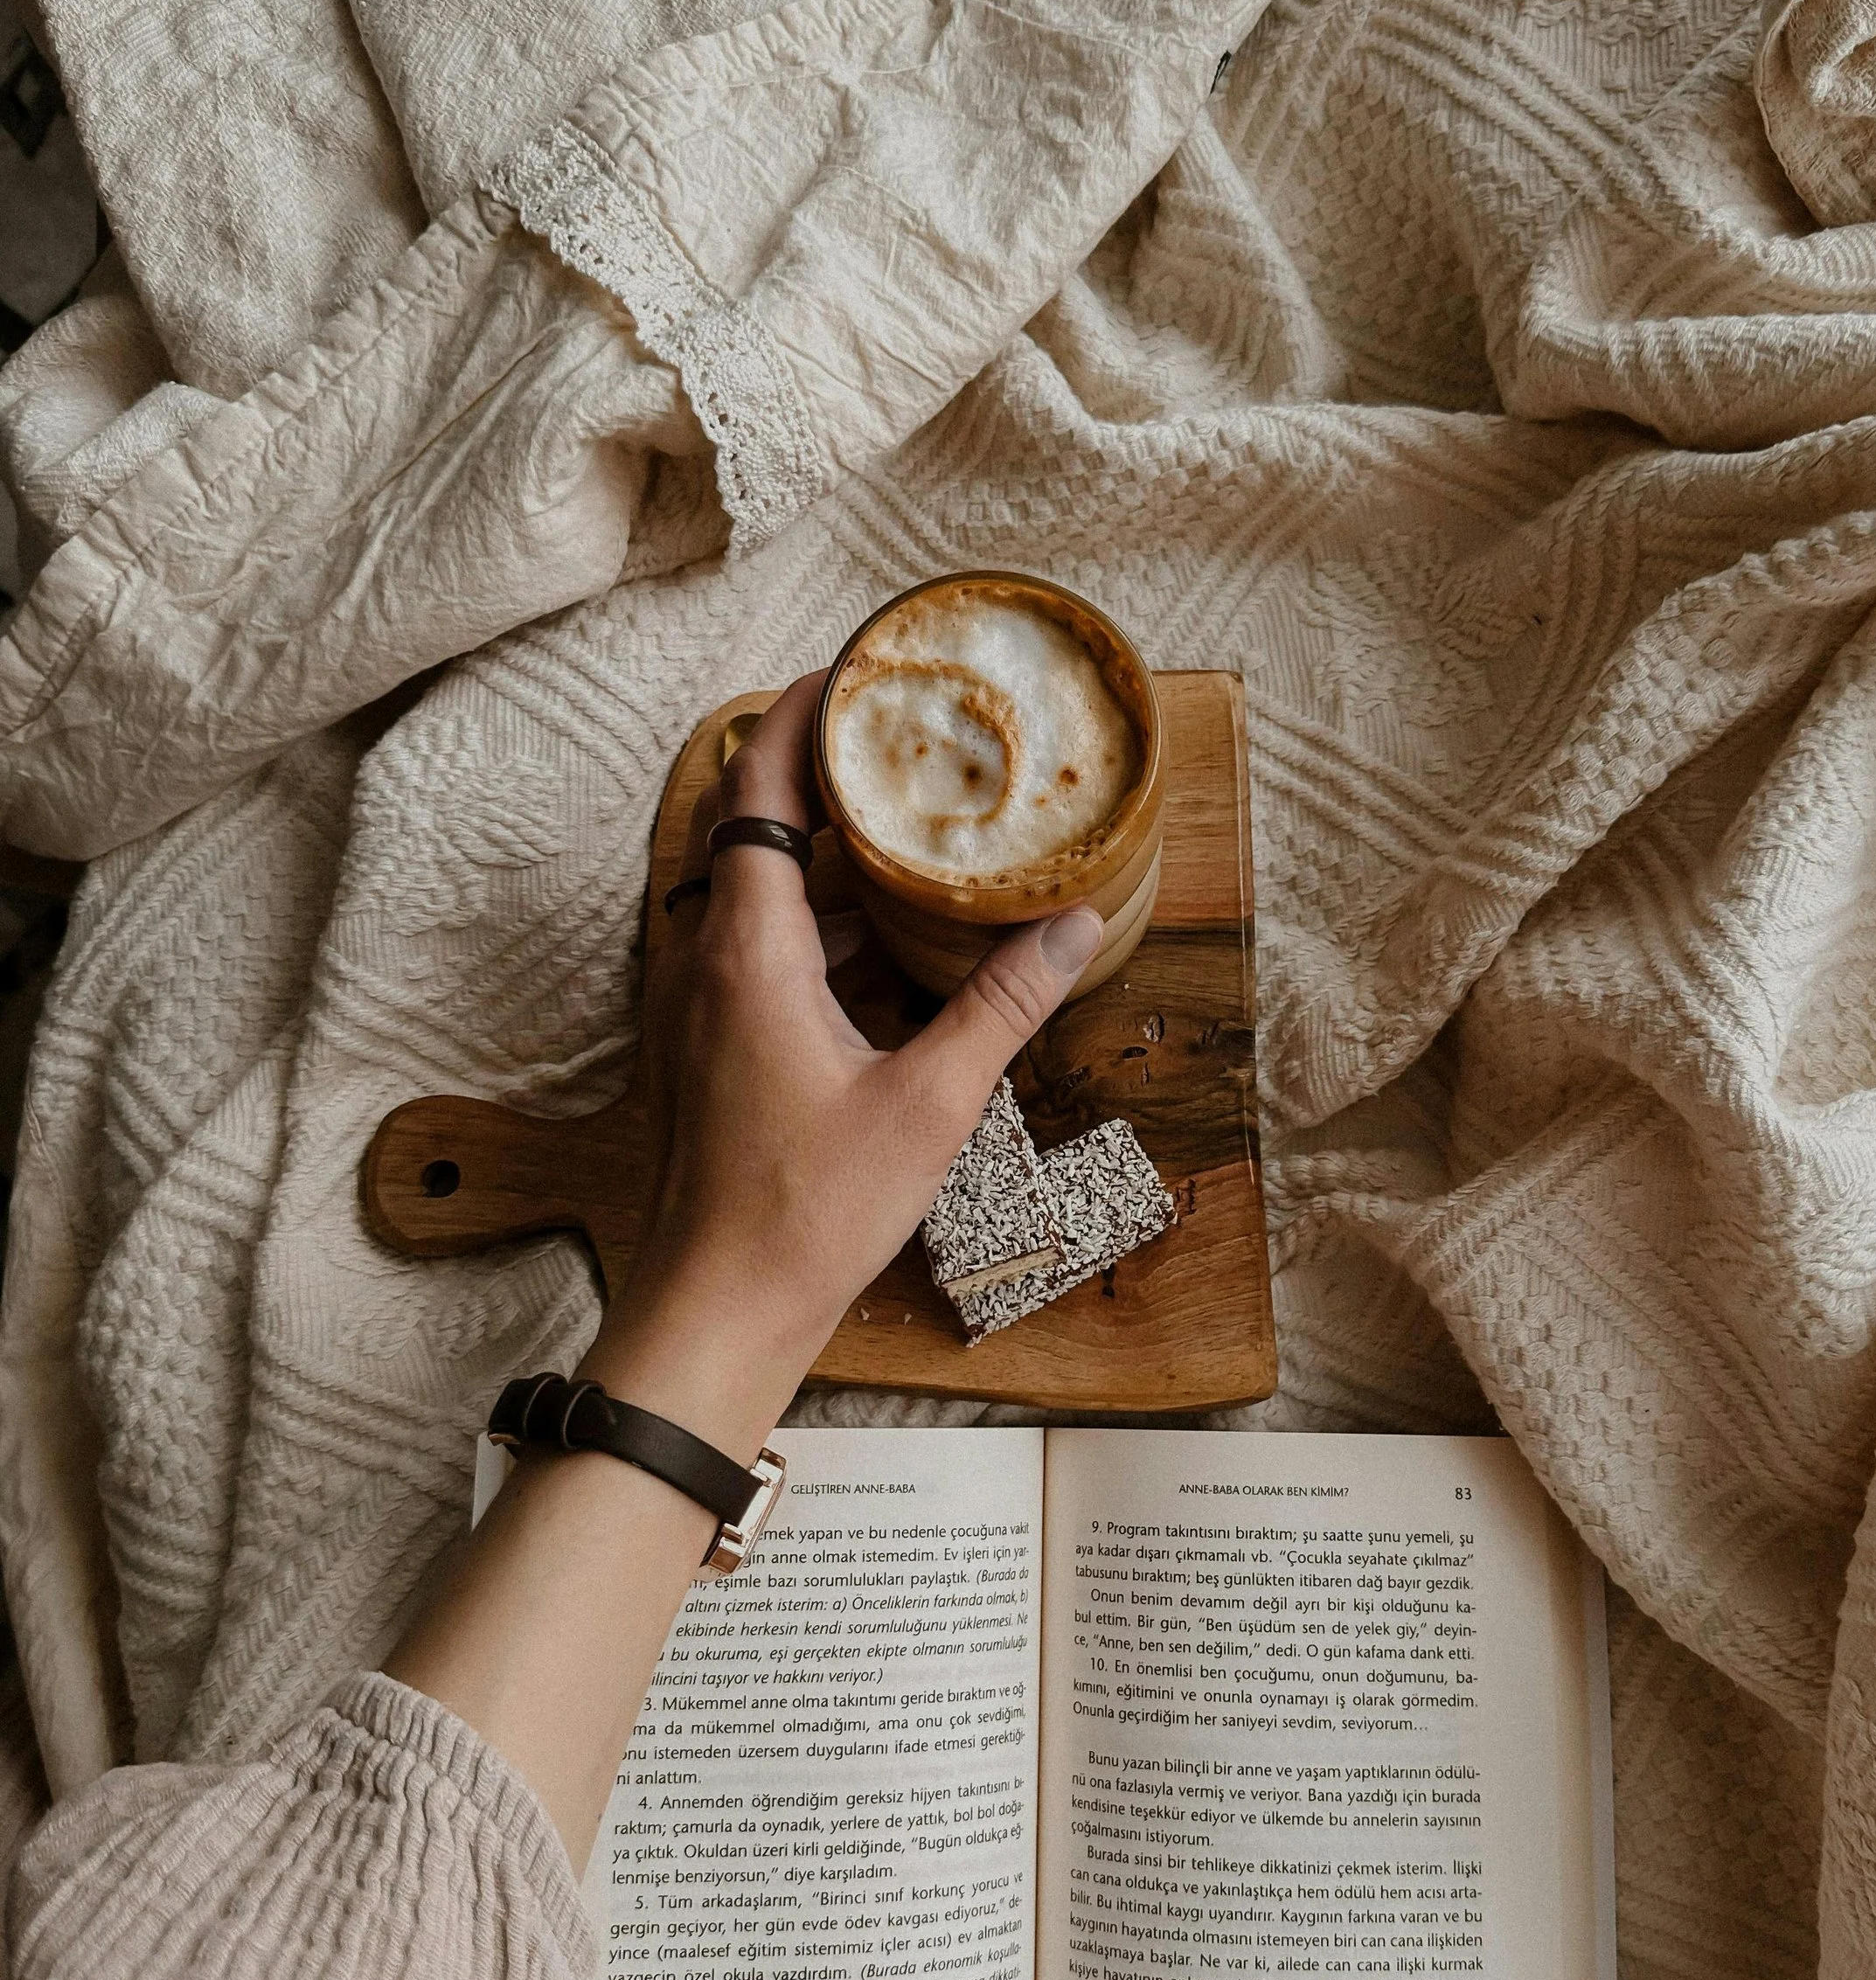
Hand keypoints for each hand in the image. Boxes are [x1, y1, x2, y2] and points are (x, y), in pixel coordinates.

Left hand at [390, 669, 1100, 1865]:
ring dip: (825, 852)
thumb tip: (1075, 925)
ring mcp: (696, 1006)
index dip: (805, 712)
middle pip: (752, 823)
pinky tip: (887, 944)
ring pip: (755, 890)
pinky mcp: (707, 1048)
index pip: (758, 783)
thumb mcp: (931, 1100)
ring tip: (911, 826)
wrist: (715, 1311)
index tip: (861, 668)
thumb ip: (1004, 1003)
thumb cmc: (805, 1212)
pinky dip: (816, 921)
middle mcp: (704, 959)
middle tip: (906, 737)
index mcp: (748, 948)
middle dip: (826, 771)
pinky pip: (757, 948)